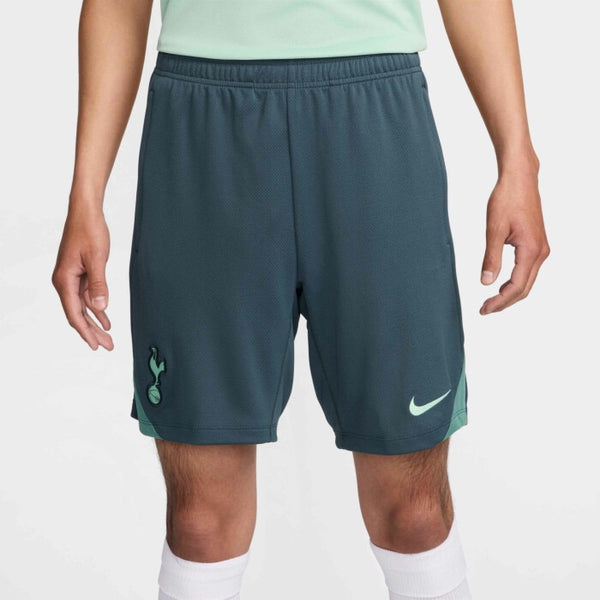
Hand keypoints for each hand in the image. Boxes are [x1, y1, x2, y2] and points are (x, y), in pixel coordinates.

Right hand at [52, 200, 113, 349]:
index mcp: (64, 280)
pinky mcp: (79, 273)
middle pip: (78, 314)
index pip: (74, 313)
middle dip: (92, 332)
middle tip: (107, 347)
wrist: (86, 212)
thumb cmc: (89, 230)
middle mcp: (64, 281)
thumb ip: (99, 284)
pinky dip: (97, 308)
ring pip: (83, 307)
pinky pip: (87, 297)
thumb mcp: (97, 259)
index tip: (95, 346)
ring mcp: (71, 278)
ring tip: (108, 338)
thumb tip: (101, 306)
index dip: (85, 332)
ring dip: (96, 322)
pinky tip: (106, 319)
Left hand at [480, 161, 549, 314]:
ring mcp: (541, 249)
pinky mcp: (537, 244)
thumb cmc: (507, 199)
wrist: (520, 179)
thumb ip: (490, 258)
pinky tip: (501, 285)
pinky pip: (528, 271)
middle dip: (504, 302)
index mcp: (531, 250)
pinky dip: (515, 282)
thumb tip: (486, 283)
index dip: (500, 302)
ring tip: (490, 301)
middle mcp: (541, 252)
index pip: (516, 287)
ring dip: (510, 294)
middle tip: (484, 310)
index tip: (484, 309)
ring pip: (527, 281)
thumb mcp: (494, 229)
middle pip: (524, 288)